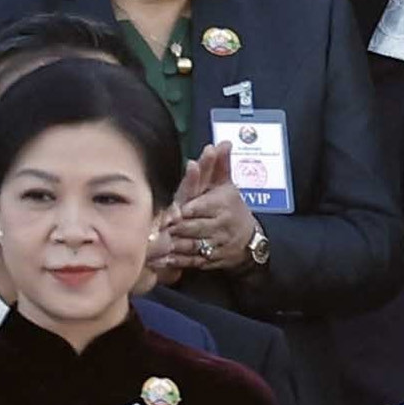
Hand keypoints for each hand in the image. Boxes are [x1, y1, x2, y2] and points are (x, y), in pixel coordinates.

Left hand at [162, 143, 257, 272]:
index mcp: (222, 204)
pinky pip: (190, 261)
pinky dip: (174, 262)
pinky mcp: (208, 260)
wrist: (249, 240)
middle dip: (177, 227)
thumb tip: (223, 142)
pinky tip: (159, 261)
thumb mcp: (228, 185)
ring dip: (173, 245)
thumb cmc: (233, 207)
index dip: (188, 209)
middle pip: (194, 226)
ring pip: (190, 245)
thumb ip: (221, 165)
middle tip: (160, 227)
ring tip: (154, 244)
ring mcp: (214, 244)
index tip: (173, 211)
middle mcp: (219, 225)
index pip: (202, 205)